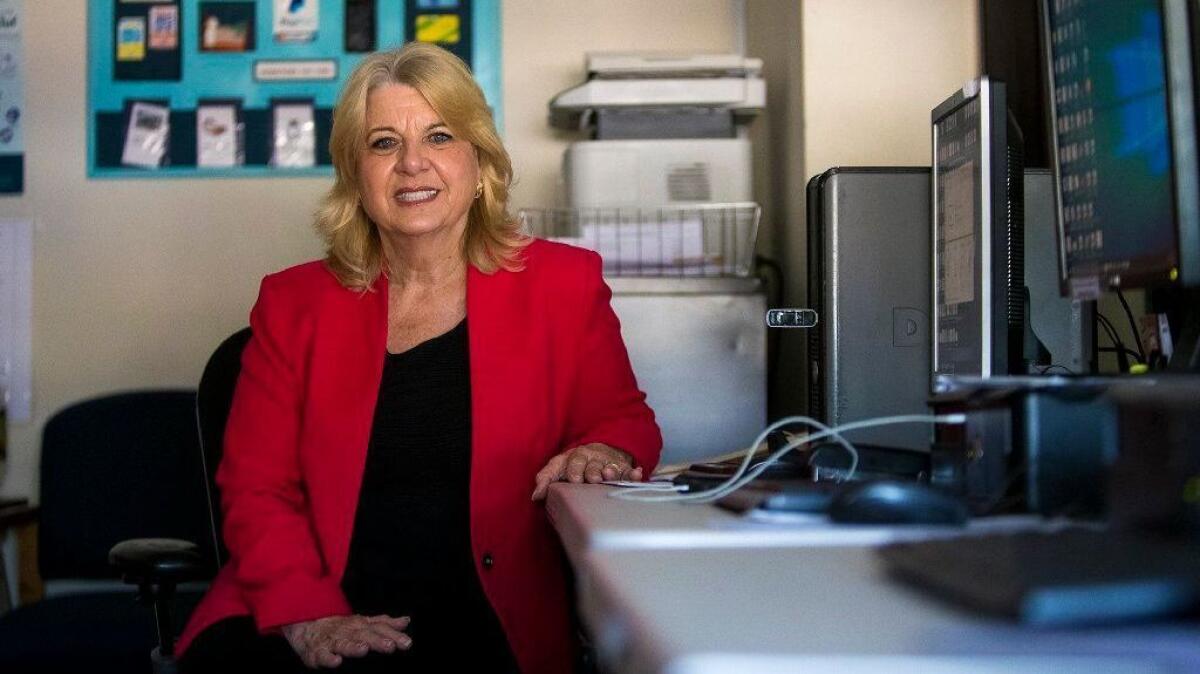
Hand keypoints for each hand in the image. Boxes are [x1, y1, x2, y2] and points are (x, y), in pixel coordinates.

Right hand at [281, 614, 411, 668]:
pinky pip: (322, 655)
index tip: (407, 643)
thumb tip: (406, 621)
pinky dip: (328, 658)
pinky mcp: (316, 652)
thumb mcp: (362, 623)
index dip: (393, 635)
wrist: (305, 624)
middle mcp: (348, 632)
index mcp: (361, 626)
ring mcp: (332, 641)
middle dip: (378, 641)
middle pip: (364, 635)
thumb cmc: (339, 627)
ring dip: (353, 646)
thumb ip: (383, 624)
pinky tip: (336, 662)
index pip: (380, 629)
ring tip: (364, 649)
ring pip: (343, 644)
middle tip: (391, 646)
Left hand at [532, 442, 642, 499]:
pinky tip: (637, 474)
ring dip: (610, 471)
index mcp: (576, 457)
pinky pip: (629, 471)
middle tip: (593, 479)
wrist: (596, 451)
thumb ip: (545, 479)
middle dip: (593, 472)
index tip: (574, 480)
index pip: (574, 462)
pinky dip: (633, 473)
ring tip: (609, 475)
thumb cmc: (573, 464)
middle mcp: (593, 459)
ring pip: (610, 467)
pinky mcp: (623, 469)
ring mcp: (609, 463)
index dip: (574, 470)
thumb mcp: (558, 467)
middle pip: (593, 466)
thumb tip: (535, 496)